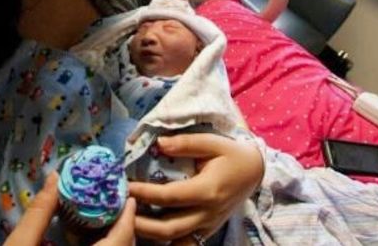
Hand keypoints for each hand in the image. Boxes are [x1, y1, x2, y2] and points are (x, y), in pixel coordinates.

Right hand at [4, 171, 137, 245]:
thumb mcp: (21, 244)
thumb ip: (39, 212)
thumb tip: (54, 177)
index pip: (122, 238)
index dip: (128, 216)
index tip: (128, 195)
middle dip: (123, 225)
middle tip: (115, 200)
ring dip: (113, 238)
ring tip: (104, 214)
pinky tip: (88, 237)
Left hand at [127, 134, 263, 243]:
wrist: (256, 172)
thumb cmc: (233, 154)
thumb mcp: (213, 142)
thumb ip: (185, 143)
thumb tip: (158, 144)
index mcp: (207, 191)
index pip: (168, 197)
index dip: (144, 193)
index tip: (125, 186)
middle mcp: (207, 213)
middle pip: (168, 228)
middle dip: (140, 223)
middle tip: (120, 210)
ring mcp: (208, 225)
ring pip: (174, 239)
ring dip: (149, 233)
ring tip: (128, 220)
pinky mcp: (208, 229)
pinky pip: (184, 240)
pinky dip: (165, 239)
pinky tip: (149, 229)